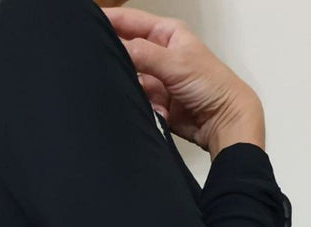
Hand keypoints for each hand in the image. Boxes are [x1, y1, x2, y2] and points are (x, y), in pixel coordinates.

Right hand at [102, 6, 265, 158]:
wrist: (223, 122)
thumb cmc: (211, 85)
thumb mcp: (176, 63)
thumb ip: (144, 54)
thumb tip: (118, 46)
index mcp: (166, 34)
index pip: (130, 21)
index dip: (109, 21)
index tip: (87, 24)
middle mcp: (160, 53)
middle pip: (126, 51)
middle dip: (120, 61)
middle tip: (114, 69)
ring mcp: (157, 78)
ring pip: (130, 79)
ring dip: (134, 89)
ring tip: (152, 96)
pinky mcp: (156, 101)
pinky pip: (138, 101)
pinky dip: (145, 106)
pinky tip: (161, 110)